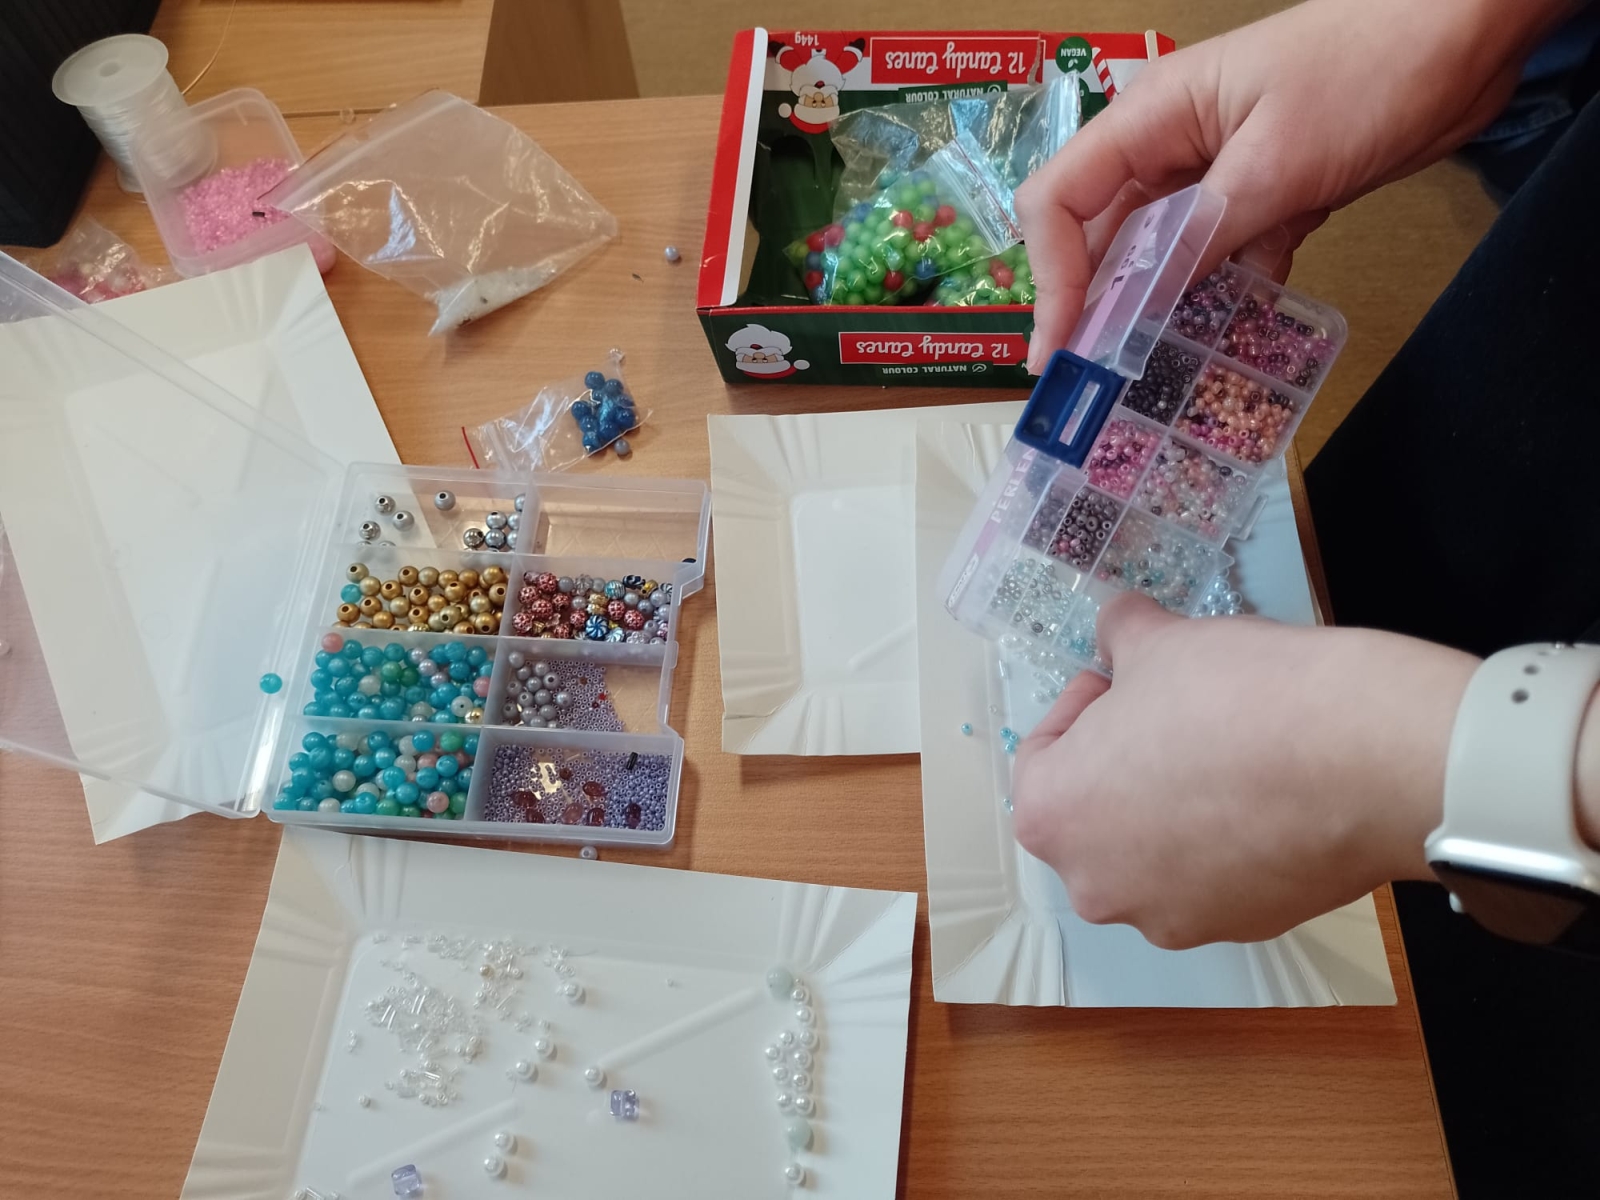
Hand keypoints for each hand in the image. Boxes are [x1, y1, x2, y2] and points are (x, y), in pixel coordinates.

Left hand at [1011, 595, 1477, 947]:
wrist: (1363, 759)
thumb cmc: (1236, 696)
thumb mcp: (1161, 642)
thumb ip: (1121, 637)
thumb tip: (1119, 626)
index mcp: (1053, 817)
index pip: (1040, 758)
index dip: (1082, 708)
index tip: (1124, 681)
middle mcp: (1097, 885)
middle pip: (1094, 814)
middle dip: (1125, 762)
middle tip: (1175, 713)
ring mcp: (1171, 918)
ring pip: (1154, 853)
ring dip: (1176, 806)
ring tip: (1230, 751)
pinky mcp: (1246, 927)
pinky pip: (1218, 878)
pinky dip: (1232, 841)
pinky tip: (1272, 793)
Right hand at [1016, 0, 1575, 371]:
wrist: (1465, 34)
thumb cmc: (1369, 68)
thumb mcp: (1279, 159)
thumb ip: (1204, 233)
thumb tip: (1139, 307)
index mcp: (1150, 119)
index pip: (1060, 202)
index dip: (1050, 277)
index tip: (1062, 348)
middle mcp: (1167, 150)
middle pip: (1100, 239)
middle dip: (1092, 311)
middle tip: (1091, 387)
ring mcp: (1214, 176)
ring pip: (1158, 259)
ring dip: (1151, 316)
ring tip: (1143, 384)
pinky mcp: (1261, 198)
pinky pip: (1218, 263)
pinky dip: (1219, 304)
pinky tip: (1220, 351)